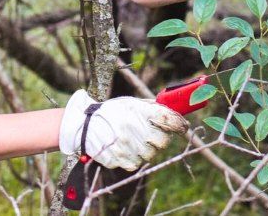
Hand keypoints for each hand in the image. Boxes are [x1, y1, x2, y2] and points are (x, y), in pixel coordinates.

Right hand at [59, 89, 188, 170]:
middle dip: (160, 139)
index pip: (169, 119)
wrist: (84, 125)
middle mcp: (134, 128)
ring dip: (146, 150)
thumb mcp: (131, 104)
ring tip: (133, 141)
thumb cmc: (111, 113)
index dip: (179, 125)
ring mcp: (127, 145)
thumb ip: (152, 108)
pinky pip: (136, 164)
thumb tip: (175, 114)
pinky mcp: (119, 159)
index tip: (183, 127)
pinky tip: (125, 148)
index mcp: (139, 111)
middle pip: (163, 142)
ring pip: (150, 155)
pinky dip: (133, 158)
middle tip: (150, 135)